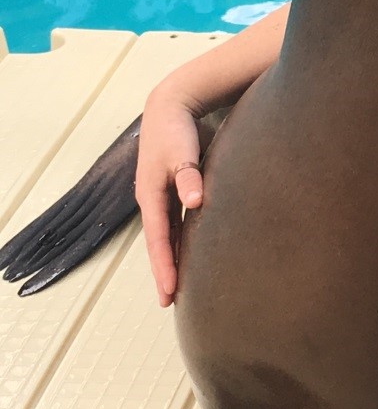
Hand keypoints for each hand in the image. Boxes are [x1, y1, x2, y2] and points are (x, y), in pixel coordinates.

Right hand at [135, 84, 206, 306]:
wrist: (171, 106)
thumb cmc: (176, 129)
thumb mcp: (181, 150)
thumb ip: (188, 175)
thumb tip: (195, 201)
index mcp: (151, 194)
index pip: (159, 239)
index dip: (164, 265)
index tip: (169, 291)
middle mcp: (154, 199)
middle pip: (160, 243)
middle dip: (164, 271)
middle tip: (169, 302)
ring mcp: (163, 195)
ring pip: (167, 235)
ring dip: (172, 259)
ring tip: (178, 286)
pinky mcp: (174, 189)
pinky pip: (176, 222)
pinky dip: (181, 240)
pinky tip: (190, 253)